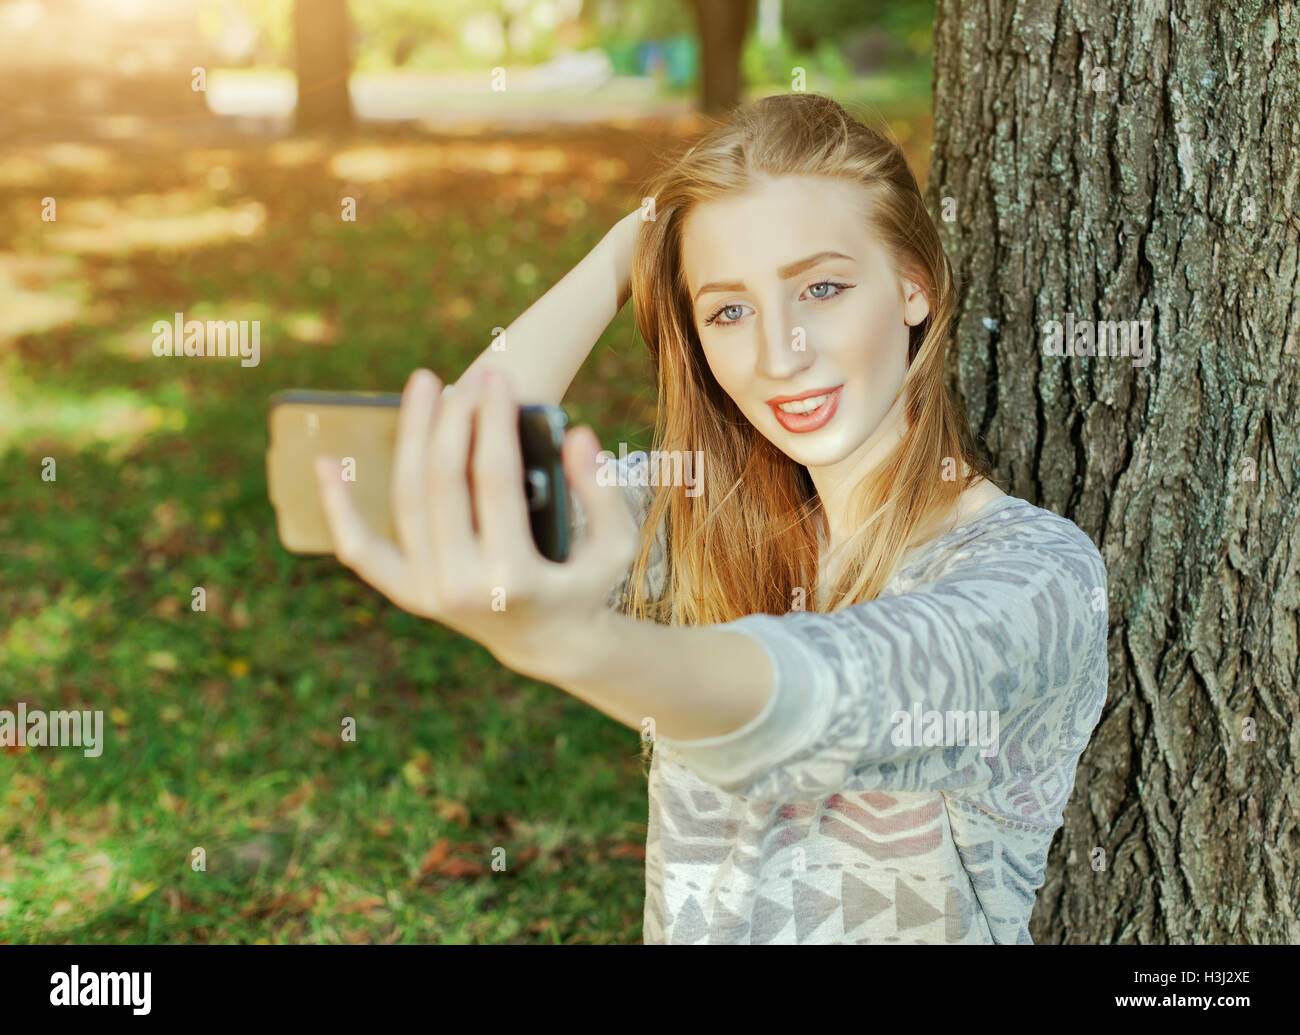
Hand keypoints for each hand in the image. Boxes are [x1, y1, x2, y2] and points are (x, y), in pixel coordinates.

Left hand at [312, 367, 637, 678]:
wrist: (548, 644)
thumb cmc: (582, 584)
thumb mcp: (614, 546)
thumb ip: (600, 492)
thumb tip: (576, 434)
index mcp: (513, 578)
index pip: (495, 481)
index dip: (495, 423)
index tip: (500, 379)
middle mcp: (460, 588)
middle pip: (443, 482)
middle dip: (455, 420)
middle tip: (470, 378)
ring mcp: (427, 593)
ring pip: (407, 498)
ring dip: (412, 436)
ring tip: (425, 385)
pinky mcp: (407, 594)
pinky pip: (361, 549)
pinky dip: (338, 509)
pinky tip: (325, 463)